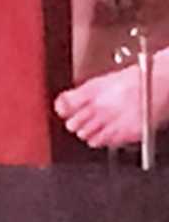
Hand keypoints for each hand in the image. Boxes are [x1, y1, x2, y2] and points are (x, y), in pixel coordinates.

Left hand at [54, 55, 168, 148]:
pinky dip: (102, 140)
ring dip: (87, 133)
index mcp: (92, 91)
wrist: (158, 82)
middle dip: (74, 123)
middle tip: (79, 121)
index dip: (63, 109)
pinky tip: (106, 132)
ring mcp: (112, 121)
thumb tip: (68, 104)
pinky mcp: (126, 133)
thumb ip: (84, 93)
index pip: (65, 105)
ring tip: (94, 127)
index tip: (64, 111)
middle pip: (73, 124)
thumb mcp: (102, 81)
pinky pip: (105, 142)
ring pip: (86, 135)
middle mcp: (100, 107)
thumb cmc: (134, 79)